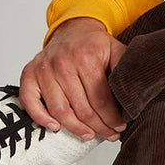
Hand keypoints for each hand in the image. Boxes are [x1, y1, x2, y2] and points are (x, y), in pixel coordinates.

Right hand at [19, 17, 128, 141]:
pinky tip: (56, 127)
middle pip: (82, 108)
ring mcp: (44, 68)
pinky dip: (41, 117)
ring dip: (75, 128)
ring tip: (89, 134)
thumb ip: (126, 71)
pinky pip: (29, 101)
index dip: (111, 118)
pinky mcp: (29, 73)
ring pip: (59, 110)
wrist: (72, 29)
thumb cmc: (94, 45)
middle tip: (109, 134)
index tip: (119, 127)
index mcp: (86, 57)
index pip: (100, 99)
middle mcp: (62, 63)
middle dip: (98, 126)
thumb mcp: (117, 50)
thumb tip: (135, 98)